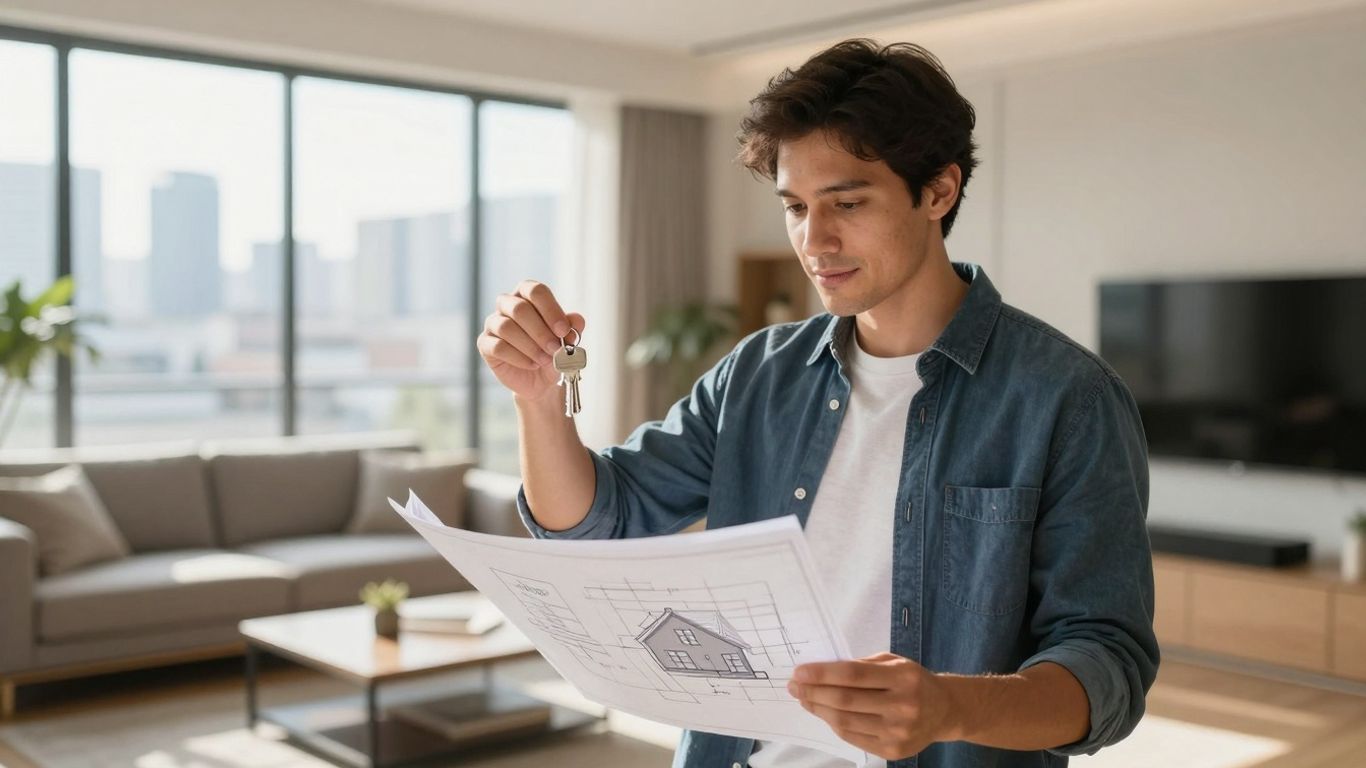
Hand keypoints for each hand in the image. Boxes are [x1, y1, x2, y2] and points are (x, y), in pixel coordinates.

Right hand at [477, 280, 585, 401]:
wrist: (540, 379)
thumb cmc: (552, 352)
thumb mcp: (567, 341)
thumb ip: (572, 328)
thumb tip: (576, 320)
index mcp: (528, 295)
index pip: (536, 291)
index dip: (551, 310)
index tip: (563, 331)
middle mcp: (507, 304)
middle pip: (519, 308)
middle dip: (541, 331)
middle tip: (556, 349)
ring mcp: (493, 323)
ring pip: (506, 327)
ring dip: (530, 346)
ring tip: (545, 360)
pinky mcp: (485, 343)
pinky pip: (498, 347)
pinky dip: (519, 357)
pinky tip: (532, 364)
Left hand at [788, 652, 956, 760]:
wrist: (944, 711)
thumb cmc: (912, 681)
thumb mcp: (892, 662)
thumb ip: (860, 665)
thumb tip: (819, 672)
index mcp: (903, 677)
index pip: (853, 674)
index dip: (822, 673)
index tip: (800, 672)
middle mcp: (903, 705)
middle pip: (845, 700)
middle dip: (813, 692)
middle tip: (794, 686)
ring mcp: (898, 731)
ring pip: (845, 721)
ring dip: (818, 709)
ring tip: (804, 699)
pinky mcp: (893, 750)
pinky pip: (852, 737)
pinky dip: (834, 724)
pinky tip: (824, 713)